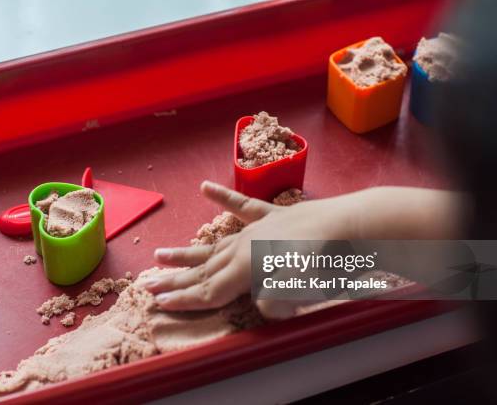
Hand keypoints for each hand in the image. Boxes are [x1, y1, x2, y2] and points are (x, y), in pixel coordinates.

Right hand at [144, 181, 356, 318]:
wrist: (348, 225)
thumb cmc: (326, 262)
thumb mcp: (298, 291)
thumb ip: (273, 302)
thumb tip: (262, 307)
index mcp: (246, 268)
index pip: (208, 290)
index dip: (183, 299)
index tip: (158, 304)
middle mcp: (243, 248)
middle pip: (203, 269)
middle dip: (175, 280)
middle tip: (147, 283)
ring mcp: (256, 230)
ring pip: (214, 244)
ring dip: (188, 252)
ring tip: (162, 254)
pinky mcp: (272, 215)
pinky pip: (242, 206)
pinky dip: (223, 198)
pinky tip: (205, 188)